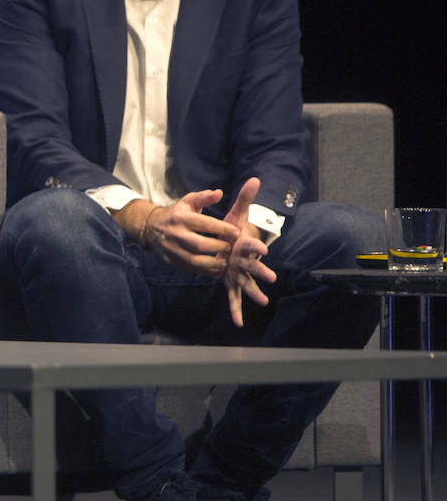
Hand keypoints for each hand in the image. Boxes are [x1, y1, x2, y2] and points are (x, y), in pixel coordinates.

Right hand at [138, 189, 241, 277]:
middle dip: (218, 247)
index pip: (205, 224)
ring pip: (193, 260)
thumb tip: (219, 193)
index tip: (236, 232)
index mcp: (181, 217)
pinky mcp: (169, 260)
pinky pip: (188, 269)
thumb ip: (204, 197)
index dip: (223, 229)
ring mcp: (171, 249)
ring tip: (224, 262)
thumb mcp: (187, 201)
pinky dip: (204, 271)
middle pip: (199, 244)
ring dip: (212, 263)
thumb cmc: (176, 214)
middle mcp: (174, 233)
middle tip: (230, 247)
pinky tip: (215, 270)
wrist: (151, 228)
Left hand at [219, 177, 275, 326]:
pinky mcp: (232, 283)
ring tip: (262, 302)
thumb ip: (245, 198)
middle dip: (260, 271)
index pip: (250, 244)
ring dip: (254, 293)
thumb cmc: (234, 230)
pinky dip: (236, 310)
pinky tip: (238, 322)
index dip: (255, 246)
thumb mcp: (238, 213)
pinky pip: (233, 297)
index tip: (262, 250)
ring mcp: (239, 273)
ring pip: (247, 284)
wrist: (231, 244)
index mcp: (243, 244)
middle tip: (271, 278)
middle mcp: (243, 260)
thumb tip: (254, 178)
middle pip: (253, 266)